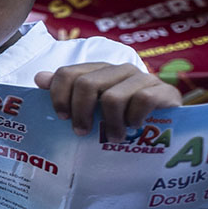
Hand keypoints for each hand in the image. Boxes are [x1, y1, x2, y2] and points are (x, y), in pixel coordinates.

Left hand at [34, 63, 180, 141]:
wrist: (168, 124)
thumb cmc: (122, 117)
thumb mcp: (92, 107)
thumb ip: (67, 91)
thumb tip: (39, 78)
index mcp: (99, 71)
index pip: (68, 73)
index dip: (59, 96)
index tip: (61, 117)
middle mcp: (119, 70)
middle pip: (87, 84)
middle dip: (81, 112)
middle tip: (82, 132)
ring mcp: (143, 79)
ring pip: (113, 97)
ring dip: (110, 123)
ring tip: (113, 137)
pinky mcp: (164, 90)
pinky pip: (142, 101)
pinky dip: (134, 118)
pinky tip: (134, 127)